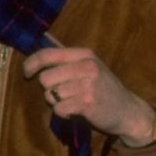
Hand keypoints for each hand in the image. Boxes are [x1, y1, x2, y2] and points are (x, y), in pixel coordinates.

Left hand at [21, 45, 155, 143]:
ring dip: (58, 102)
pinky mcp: (87, 103)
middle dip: (50, 89)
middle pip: (45, 78)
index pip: (47, 54)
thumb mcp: (90, 67)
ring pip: (50, 95)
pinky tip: (77, 111)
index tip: (26, 73)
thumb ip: (66, 59)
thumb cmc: (104, 89)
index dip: (31, 64)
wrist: (129, 111)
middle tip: (66, 93)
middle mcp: (86, 66)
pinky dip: (64, 113)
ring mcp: (88, 84)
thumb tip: (40, 42)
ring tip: (74, 101)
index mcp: (84, 54)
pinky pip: (59, 109)